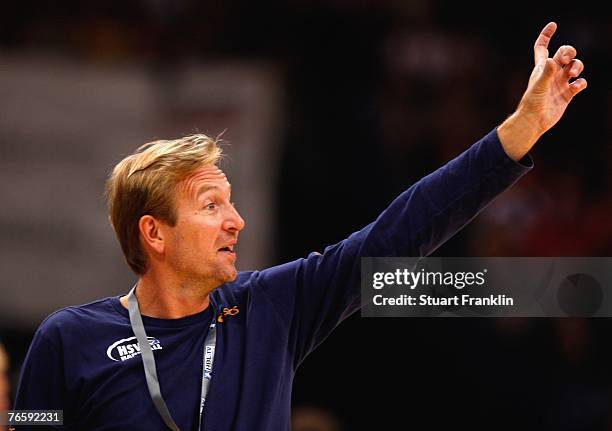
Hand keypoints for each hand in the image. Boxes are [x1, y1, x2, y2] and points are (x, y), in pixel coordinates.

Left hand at [497, 22, 586, 160]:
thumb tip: (552, 60)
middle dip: (569, 51)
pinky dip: (581, 83)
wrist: (534, 122)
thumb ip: (546, 73)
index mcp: (541, 68)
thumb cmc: (532, 104)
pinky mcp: (567, 94)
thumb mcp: (538, 86)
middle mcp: (551, 74)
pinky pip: (580, 83)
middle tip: (566, 59)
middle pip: (564, 54)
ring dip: (577, 66)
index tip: (553, 25)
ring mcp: (560, 83)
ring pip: (575, 67)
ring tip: (573, 73)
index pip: (542, 47)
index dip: (546, 35)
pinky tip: (575, 87)